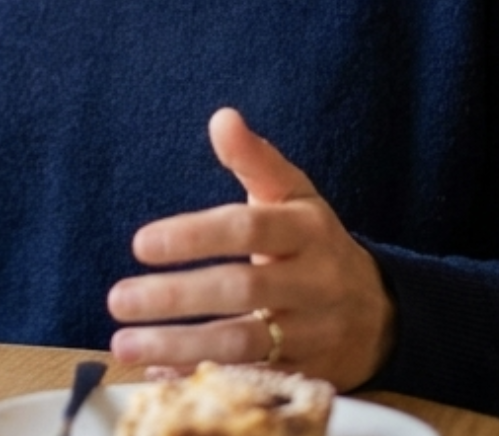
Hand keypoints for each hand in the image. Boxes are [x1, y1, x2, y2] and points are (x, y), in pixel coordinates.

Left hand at [106, 108, 394, 389]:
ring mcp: (312, 333)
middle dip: (177, 297)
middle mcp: (314, 282)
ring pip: (243, 343)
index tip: (140, 243)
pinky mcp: (304, 374)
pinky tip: (156, 375)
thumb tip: (222, 118)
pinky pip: (249, 379)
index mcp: (308, 230)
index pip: (250, 229)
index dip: (195, 236)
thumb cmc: (315, 245)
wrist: (379, 315)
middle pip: (242, 290)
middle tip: (118, 298)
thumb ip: (255, 160)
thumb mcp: (295, 196)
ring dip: (179, 347)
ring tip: (125, 344)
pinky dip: (201, 379)